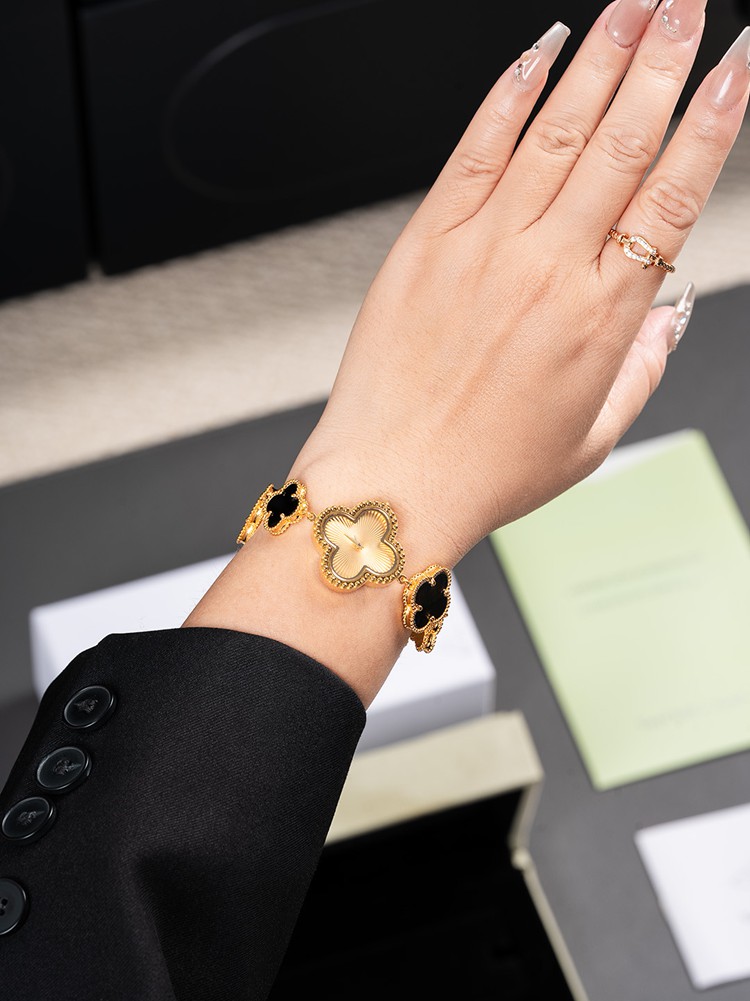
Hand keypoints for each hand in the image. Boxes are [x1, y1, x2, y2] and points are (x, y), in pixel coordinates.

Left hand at [291, 0, 747, 571]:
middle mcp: (548, 269)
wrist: (394, 483)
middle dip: (665, 59)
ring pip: (557, 131)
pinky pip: (476, 148)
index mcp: (601, 318)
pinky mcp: (427, 242)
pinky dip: (512, 92)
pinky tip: (541, 52)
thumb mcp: (591, 437)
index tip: (737, 65)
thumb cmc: (485, 470)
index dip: (713, 120)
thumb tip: (669, 313)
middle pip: (623, 142)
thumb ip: (642, 367)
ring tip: (637, 3)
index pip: (672, 194)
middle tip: (690, 4)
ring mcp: (484, 248)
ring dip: (603, 57)